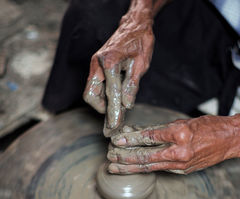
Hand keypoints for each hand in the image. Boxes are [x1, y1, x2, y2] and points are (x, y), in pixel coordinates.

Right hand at [83, 11, 153, 134]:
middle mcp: (97, 63)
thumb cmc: (140, 42)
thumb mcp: (141, 64)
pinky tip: (116, 101)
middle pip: (91, 95)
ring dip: (103, 103)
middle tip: (114, 121)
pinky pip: (96, 85)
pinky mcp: (97, 65)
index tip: (115, 126)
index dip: (113, 112)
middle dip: (102, 110)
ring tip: (117, 113)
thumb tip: (126, 105)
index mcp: (109, 62)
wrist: (135, 25)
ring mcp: (95, 64)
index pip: (111, 93)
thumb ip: (132, 85)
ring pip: (92, 91)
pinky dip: (104, 95)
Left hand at [106, 115, 239, 173]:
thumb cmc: (210, 126)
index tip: (116, 139)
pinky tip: (136, 167)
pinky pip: (162, 168)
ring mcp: (182, 164)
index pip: (149, 137)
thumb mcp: (184, 122)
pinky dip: (147, 167)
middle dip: (125, 157)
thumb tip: (140, 133)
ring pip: (151, 166)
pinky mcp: (185, 171)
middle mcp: (179, 151)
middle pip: (146, 155)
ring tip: (115, 168)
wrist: (231, 140)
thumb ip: (162, 129)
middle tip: (109, 157)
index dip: (130, 139)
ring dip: (131, 167)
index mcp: (179, 134)